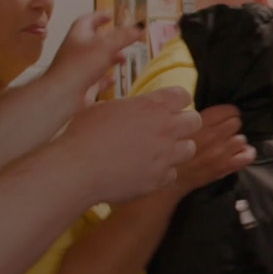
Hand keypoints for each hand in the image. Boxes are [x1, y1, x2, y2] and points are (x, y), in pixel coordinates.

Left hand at [46, 12, 143, 100]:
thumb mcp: (106, 46)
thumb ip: (124, 36)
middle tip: (124, 38)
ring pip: (96, 60)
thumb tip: (141, 27)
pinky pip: (96, 79)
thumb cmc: (82, 65)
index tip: (111, 15)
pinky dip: (107, 78)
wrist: (64, 94)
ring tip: (124, 58)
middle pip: (93, 41)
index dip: (99, 16)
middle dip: (109, 38)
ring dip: (110, 57)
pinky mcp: (83, 85)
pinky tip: (114, 79)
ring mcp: (79, 69)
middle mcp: (77, 51)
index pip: (87, 21)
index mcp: (78, 36)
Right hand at [63, 89, 201, 204]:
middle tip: (169, 130)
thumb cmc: (82, 135)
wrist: (77, 168)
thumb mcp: (104, 107)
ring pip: (190, 148)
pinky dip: (162, 172)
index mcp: (151, 106)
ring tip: (158, 151)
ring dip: (177, 149)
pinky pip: (172, 172)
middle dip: (184, 124)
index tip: (169, 107)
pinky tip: (145, 169)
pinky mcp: (159, 177)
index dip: (176, 101)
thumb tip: (134, 107)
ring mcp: (165, 154)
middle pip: (195, 121)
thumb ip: (129, 106)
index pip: (183, 95)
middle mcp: (164, 128)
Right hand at [174, 104, 254, 195]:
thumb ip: (197, 118)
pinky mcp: (225, 167)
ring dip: (235, 141)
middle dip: (231, 126)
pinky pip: (247, 156)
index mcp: (200, 123)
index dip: (229, 112)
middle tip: (223, 132)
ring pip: (241, 139)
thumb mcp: (179, 128)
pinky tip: (239, 153)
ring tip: (226, 145)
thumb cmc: (171, 152)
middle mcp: (212, 136)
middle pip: (236, 123)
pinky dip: (246, 153)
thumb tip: (214, 114)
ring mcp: (220, 152)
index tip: (226, 116)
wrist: (169, 179)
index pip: (229, 110)